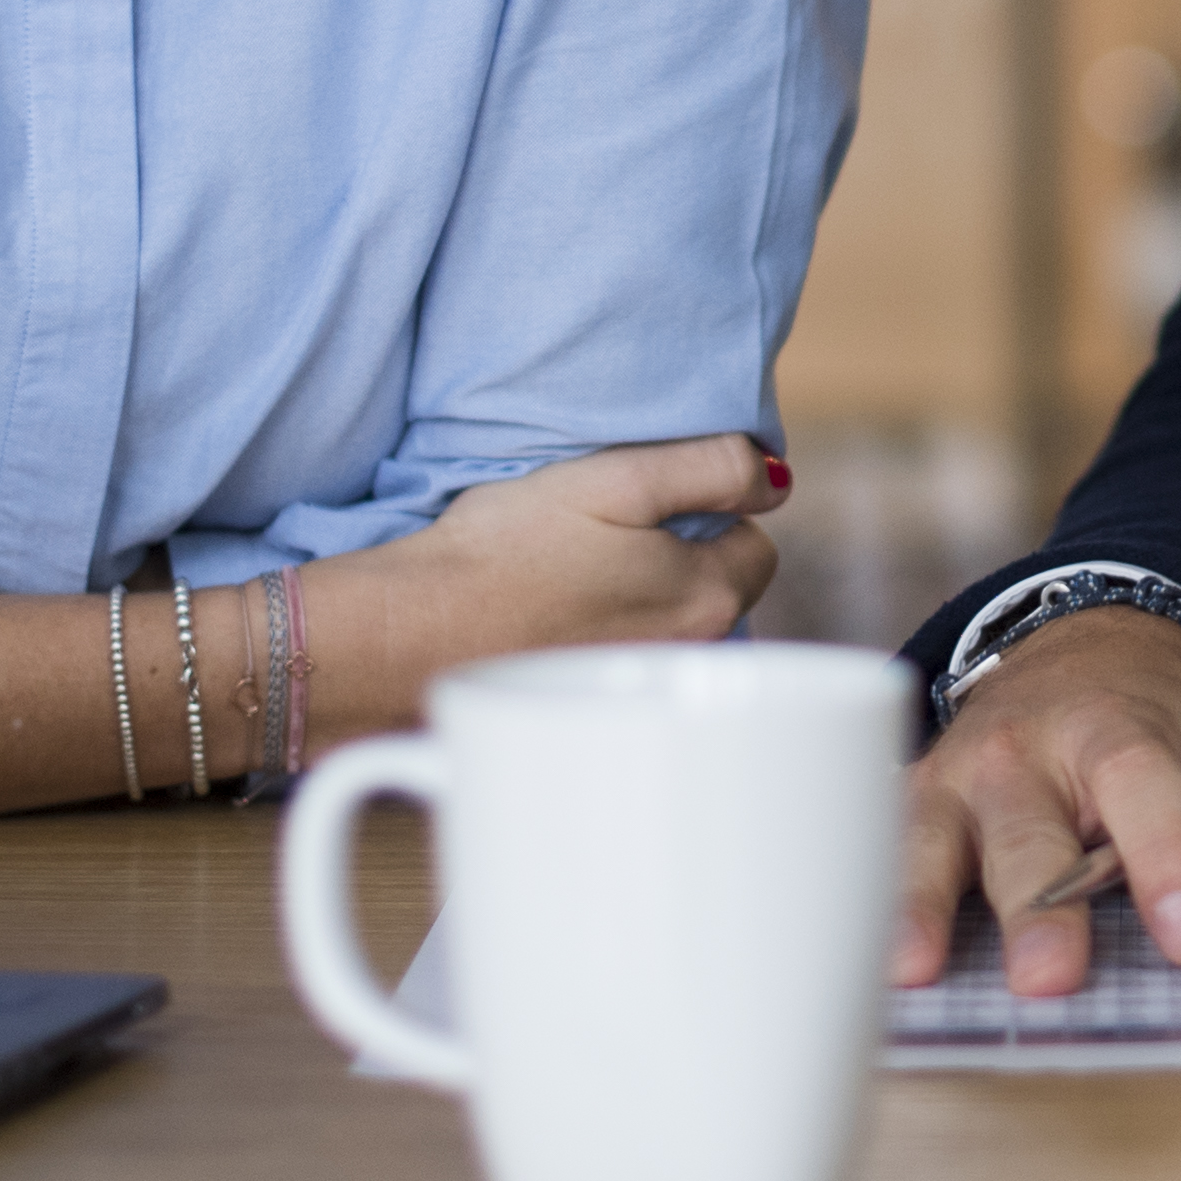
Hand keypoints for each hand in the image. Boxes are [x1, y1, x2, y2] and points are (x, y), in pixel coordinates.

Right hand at [290, 434, 787, 741]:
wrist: (404, 638)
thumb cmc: (502, 552)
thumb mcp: (614, 478)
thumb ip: (707, 468)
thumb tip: (775, 477)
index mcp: (708, 597)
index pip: (755, 543)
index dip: (710, 508)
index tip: (651, 501)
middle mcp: (690, 656)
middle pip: (716, 590)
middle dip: (682, 559)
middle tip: (606, 532)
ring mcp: (641, 691)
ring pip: (670, 625)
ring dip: (641, 598)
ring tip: (572, 572)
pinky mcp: (593, 711)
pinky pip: (624, 660)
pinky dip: (601, 635)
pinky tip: (550, 613)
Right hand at [895, 610, 1180, 997]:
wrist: (1080, 652)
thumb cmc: (1163, 733)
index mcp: (1119, 735)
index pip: (1145, 796)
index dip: (1166, 863)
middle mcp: (1027, 753)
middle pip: (1030, 831)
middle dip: (1038, 907)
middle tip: (1053, 979)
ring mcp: (957, 780)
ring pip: (931, 841)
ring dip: (919, 906)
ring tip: (911, 969)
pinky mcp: (908, 809)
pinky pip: (879, 855)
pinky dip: (865, 902)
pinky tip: (853, 961)